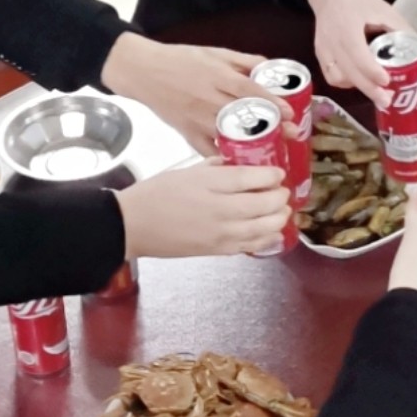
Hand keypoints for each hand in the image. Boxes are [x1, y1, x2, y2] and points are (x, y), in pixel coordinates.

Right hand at [99, 31, 277, 156]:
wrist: (144, 71)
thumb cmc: (180, 59)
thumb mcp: (214, 52)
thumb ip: (242, 60)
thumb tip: (268, 67)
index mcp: (217, 76)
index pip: (249, 91)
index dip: (271, 103)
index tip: (290, 113)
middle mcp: (208, 99)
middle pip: (243, 116)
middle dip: (270, 127)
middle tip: (292, 136)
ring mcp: (196, 119)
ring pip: (227, 136)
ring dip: (251, 146)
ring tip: (273, 151)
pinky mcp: (186, 133)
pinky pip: (207, 150)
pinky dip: (223, 158)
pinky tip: (241, 165)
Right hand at [118, 157, 291, 261]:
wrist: (133, 225)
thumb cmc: (157, 193)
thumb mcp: (187, 170)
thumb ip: (216, 167)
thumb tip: (240, 166)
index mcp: (210, 184)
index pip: (251, 178)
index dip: (271, 175)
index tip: (278, 172)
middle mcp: (219, 209)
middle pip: (264, 204)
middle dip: (280, 197)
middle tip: (282, 191)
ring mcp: (220, 233)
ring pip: (263, 228)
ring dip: (278, 218)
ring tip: (282, 211)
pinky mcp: (216, 251)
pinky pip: (249, 246)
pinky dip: (266, 239)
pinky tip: (273, 233)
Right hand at [301, 0, 408, 96]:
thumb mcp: (383, 9)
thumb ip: (400, 29)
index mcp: (347, 26)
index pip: (357, 53)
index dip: (371, 71)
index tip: (387, 82)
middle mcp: (332, 40)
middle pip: (348, 71)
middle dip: (368, 89)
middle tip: (386, 101)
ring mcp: (323, 48)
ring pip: (337, 77)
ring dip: (356, 87)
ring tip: (376, 91)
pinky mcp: (319, 53)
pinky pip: (331, 75)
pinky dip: (345, 83)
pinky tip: (359, 82)